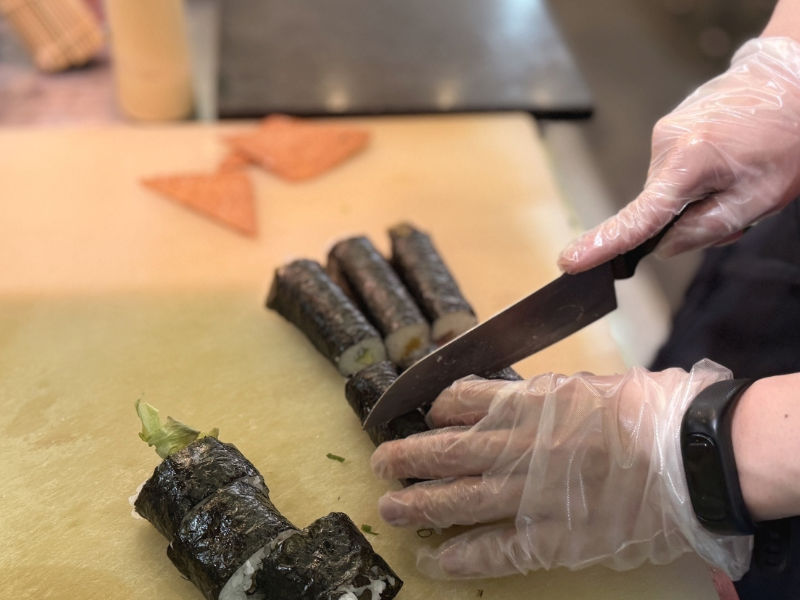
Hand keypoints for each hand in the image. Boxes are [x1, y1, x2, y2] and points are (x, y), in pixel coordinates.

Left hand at [371, 361, 752, 579]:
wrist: (695, 456)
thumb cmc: (653, 411)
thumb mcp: (592, 386)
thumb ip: (548, 397)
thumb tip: (519, 402)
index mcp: (531, 403)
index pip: (462, 401)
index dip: (436, 408)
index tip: (424, 415)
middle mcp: (520, 447)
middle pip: (446, 451)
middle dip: (407, 458)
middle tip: (381, 463)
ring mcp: (533, 495)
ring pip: (459, 500)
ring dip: (418, 505)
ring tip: (390, 509)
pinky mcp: (554, 537)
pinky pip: (496, 548)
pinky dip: (462, 555)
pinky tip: (435, 559)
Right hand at [558, 37, 799, 273]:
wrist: (793, 77)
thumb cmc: (788, 134)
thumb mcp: (762, 196)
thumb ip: (709, 228)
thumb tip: (665, 247)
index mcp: (687, 162)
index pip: (638, 217)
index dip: (604, 244)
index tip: (571, 261)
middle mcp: (664, 144)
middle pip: (658, 210)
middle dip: (689, 221)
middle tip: (738, 208)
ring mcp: (664, 133)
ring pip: (668, 192)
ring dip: (697, 199)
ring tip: (739, 176)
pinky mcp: (670, 128)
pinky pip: (673, 171)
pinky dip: (696, 179)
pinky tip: (728, 163)